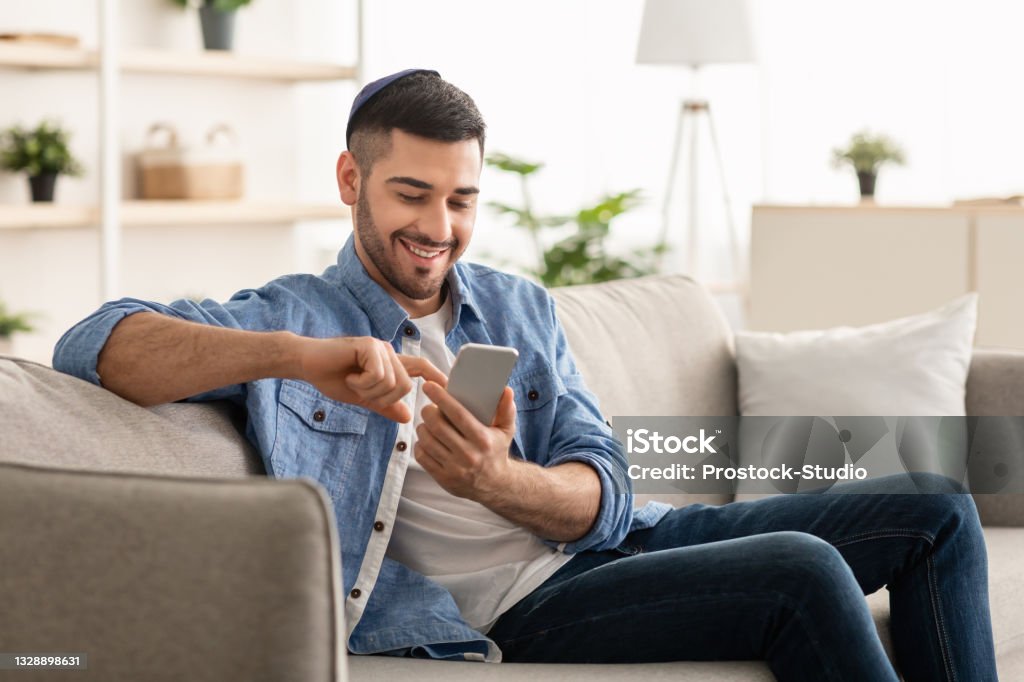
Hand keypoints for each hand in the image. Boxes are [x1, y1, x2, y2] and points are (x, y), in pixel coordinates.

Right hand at [298, 336, 446, 421]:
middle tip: (361, 391)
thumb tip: (408, 417)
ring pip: (392, 383)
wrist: (307, 364)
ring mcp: (380, 347)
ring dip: (369, 391)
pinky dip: (363, 382)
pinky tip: (349, 375)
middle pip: (405, 386)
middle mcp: (389, 353)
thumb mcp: (363, 397)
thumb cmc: (333, 377)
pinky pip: (378, 375)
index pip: (421, 367)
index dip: (437, 376)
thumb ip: (385, 406)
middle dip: (382, 398)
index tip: (450, 388)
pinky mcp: (369, 345)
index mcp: (390, 364)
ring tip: (353, 381)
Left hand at [414, 381, 516, 498]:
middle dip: (427, 412)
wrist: (495, 485)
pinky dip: (420, 444)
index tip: (429, 386)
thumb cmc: (497, 450)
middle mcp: (469, 454)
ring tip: (427, 423)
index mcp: (483, 439)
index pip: (458, 414)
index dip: (441, 398)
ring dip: (422, 427)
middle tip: (428, 408)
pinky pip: (422, 456)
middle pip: (438, 426)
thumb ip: (506, 409)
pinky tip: (426, 439)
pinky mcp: (443, 478)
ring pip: (427, 441)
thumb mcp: (506, 430)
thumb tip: (506, 390)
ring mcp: (455, 468)